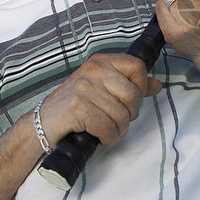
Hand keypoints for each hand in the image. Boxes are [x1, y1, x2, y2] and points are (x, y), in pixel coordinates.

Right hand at [38, 54, 161, 147]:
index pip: (137, 66)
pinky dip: (108, 138)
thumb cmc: (75, 107)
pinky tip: (100, 138)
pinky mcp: (77, 106)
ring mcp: (83, 87)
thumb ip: (131, 86)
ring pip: (121, 114)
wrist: (42, 124)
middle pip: (132, 94)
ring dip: (118, 130)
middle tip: (118, 121)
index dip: (141, 87)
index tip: (131, 101)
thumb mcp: (103, 90)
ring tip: (107, 132)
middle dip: (130, 115)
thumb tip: (157, 85)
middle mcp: (92, 69)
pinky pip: (107, 127)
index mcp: (100, 61)